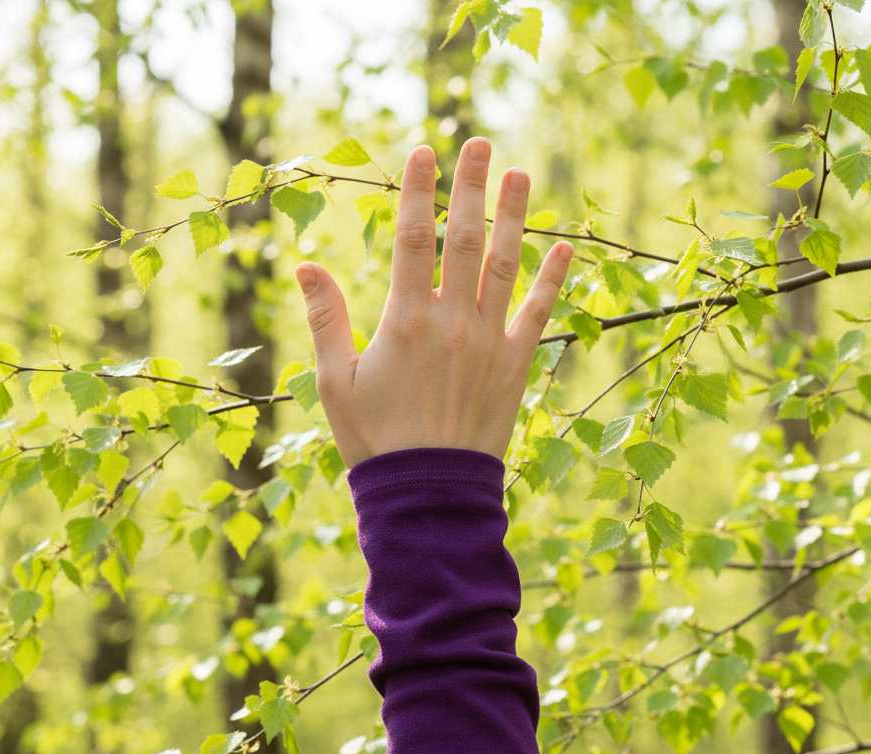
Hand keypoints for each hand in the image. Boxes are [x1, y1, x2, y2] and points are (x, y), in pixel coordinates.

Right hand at [294, 137, 573, 468]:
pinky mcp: (515, 367)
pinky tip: (565, 249)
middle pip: (464, 239)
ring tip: (519, 175)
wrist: (428, 493)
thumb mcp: (336, 382)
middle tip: (480, 143)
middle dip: (471, 187)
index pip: (414, 238)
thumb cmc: (375, 441)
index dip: (420, 191)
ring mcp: (489, 343)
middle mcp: (452, 323)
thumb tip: (305, 264)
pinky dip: (553, 281)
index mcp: (406, 321)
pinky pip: (538, 315)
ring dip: (513, 218)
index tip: (425, 152)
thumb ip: (326, 319)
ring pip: (504, 266)